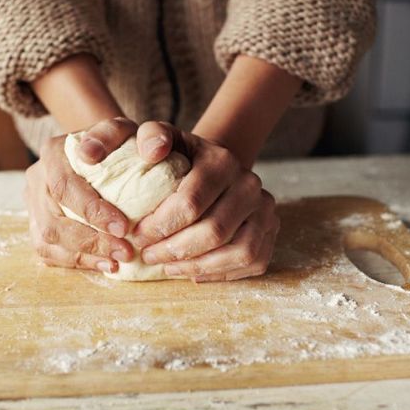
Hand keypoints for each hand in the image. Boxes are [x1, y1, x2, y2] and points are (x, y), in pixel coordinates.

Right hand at [24, 117, 138, 272]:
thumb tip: (131, 152)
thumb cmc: (119, 143)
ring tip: (116, 262)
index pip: (64, 186)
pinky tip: (105, 264)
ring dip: (83, 256)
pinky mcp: (37, 225)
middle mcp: (37, 178)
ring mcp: (33, 204)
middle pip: (52, 220)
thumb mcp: (129, 130)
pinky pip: (49, 252)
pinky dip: (77, 262)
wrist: (103, 151)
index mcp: (53, 153)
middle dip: (90, 241)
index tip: (123, 227)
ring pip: (47, 241)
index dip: (91, 211)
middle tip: (125, 251)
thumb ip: (133, 133)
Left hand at [132, 122, 279, 281]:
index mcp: (222, 162)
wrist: (215, 167)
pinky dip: (222, 273)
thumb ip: (151, 136)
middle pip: (214, 231)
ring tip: (168, 268)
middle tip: (148, 256)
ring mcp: (265, 209)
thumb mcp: (164, 138)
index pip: (190, 203)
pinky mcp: (271, 231)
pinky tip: (193, 271)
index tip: (138, 235)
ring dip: (198, 266)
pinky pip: (253, 262)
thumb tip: (152, 152)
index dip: (159, 226)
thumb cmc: (182, 157)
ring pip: (239, 252)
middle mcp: (250, 185)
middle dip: (175, 251)